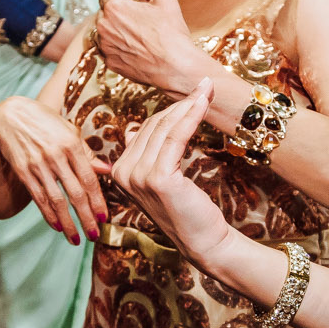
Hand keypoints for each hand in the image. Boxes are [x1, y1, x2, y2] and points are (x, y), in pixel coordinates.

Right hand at [0, 95, 107, 242]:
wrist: (11, 115)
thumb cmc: (46, 122)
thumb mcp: (69, 131)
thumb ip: (87, 153)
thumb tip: (106, 171)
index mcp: (72, 145)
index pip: (88, 179)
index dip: (98, 201)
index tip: (104, 218)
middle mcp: (56, 156)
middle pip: (75, 194)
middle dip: (86, 218)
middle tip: (94, 235)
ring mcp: (38, 165)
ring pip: (56, 201)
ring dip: (67, 223)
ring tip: (76, 239)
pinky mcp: (23, 172)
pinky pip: (38, 198)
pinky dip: (48, 215)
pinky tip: (57, 227)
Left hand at [95, 0, 218, 96]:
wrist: (176, 67)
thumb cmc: (171, 31)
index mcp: (114, 7)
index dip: (120, 0)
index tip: (133, 6)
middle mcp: (103, 26)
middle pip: (103, 15)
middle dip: (116, 16)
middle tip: (138, 22)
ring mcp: (105, 46)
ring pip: (104, 34)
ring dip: (114, 33)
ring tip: (137, 38)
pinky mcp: (110, 63)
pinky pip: (109, 52)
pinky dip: (118, 50)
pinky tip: (136, 51)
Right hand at [109, 79, 235, 267]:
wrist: (203, 241)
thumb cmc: (187, 210)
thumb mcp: (160, 178)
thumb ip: (146, 154)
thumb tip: (129, 127)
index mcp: (119, 172)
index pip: (144, 130)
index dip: (171, 110)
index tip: (194, 93)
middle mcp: (123, 174)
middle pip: (153, 126)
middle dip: (182, 103)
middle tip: (206, 85)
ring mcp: (137, 176)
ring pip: (165, 128)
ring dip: (190, 105)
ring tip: (209, 89)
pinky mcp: (157, 178)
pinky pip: (176, 137)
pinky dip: (191, 116)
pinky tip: (204, 103)